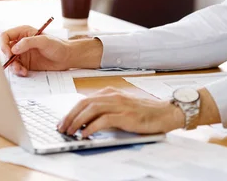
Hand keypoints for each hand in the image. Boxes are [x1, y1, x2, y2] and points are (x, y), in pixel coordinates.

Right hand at [0, 25, 73, 75]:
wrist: (66, 58)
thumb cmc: (57, 46)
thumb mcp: (44, 41)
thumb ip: (29, 42)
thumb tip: (13, 49)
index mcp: (23, 32)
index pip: (5, 36)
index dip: (3, 44)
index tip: (9, 53)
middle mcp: (21, 42)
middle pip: (5, 49)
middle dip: (8, 58)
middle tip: (15, 64)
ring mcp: (22, 53)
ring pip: (10, 60)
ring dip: (13, 66)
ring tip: (21, 70)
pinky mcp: (25, 63)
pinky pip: (16, 68)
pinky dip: (18, 71)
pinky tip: (25, 72)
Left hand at [57, 87, 183, 136]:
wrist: (165, 113)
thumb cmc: (145, 112)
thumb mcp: (122, 108)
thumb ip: (106, 110)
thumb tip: (86, 121)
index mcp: (111, 93)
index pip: (84, 100)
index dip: (71, 111)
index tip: (62, 121)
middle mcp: (114, 96)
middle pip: (84, 103)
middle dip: (69, 116)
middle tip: (61, 128)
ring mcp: (120, 105)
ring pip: (91, 109)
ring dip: (77, 121)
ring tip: (70, 132)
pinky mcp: (125, 115)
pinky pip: (103, 120)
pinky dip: (91, 127)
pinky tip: (85, 134)